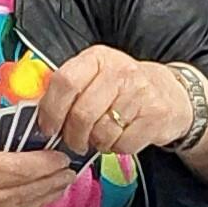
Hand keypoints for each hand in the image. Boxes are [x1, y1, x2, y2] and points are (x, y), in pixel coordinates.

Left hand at [34, 43, 199, 161]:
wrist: (170, 94)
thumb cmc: (122, 88)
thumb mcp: (94, 76)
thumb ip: (67, 88)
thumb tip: (37, 114)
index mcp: (97, 58)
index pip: (65, 82)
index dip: (51, 110)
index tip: (48, 127)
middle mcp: (120, 70)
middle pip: (82, 113)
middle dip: (73, 135)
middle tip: (74, 141)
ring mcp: (140, 93)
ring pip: (102, 132)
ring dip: (96, 143)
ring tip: (100, 137)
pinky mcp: (155, 115)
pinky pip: (124, 144)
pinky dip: (117, 148)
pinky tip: (120, 138)